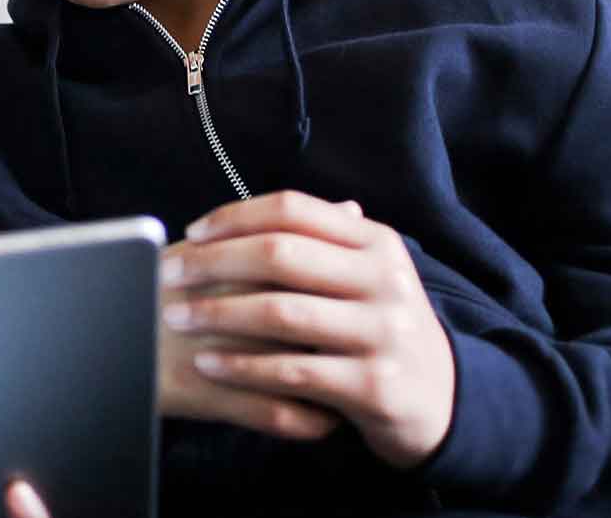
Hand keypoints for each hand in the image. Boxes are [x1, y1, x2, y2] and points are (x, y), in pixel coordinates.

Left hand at [160, 192, 456, 468]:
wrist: (441, 399)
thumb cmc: (379, 328)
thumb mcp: (364, 276)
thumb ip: (315, 243)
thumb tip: (234, 215)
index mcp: (376, 242)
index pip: (294, 210)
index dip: (234, 217)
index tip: (191, 233)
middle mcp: (384, 280)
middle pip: (281, 254)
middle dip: (214, 263)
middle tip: (170, 275)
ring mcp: (382, 333)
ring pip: (281, 313)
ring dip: (218, 314)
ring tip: (177, 318)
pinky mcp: (373, 386)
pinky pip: (292, 371)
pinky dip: (242, 366)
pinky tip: (208, 364)